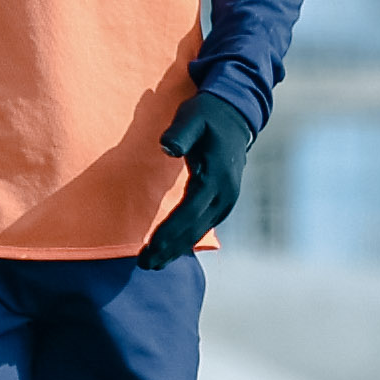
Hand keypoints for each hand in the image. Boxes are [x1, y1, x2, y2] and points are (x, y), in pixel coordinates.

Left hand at [136, 92, 251, 268]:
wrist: (235, 115)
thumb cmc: (207, 115)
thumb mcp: (192, 116)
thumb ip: (180, 132)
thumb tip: (167, 147)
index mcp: (216, 177)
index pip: (190, 212)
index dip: (169, 232)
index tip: (150, 248)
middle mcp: (225, 194)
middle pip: (194, 229)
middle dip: (170, 248)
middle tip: (144, 265)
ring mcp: (227, 200)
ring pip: (200, 231)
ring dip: (177, 249)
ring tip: (152, 264)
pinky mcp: (224, 201)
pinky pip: (204, 225)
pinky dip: (187, 239)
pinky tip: (171, 250)